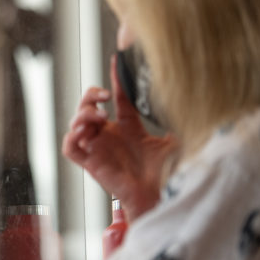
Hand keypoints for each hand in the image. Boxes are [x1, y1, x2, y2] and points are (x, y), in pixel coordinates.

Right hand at [61, 54, 176, 218]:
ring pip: (76, 124)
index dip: (116, 81)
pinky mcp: (90, 163)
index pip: (118, 99)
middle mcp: (110, 137)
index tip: (117, 63)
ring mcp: (98, 149)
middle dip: (91, 96)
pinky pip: (70, 148)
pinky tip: (85, 131)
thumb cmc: (169, 174)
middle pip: (89, 107)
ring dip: (83, 114)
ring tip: (100, 116)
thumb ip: (176, 121)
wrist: (162, 196)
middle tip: (105, 95)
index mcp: (129, 130)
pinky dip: (71, 137)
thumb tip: (189, 100)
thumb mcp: (176, 140)